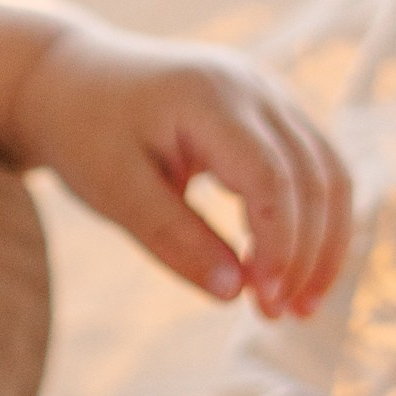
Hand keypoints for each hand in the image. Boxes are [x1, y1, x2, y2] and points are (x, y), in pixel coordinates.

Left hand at [6, 21, 352, 319]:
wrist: (67, 78)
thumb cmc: (83, 132)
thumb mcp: (112, 190)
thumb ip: (173, 237)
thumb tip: (234, 292)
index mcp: (208, 96)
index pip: (270, 178)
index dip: (278, 245)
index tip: (264, 303)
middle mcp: (251, 85)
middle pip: (312, 176)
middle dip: (307, 253)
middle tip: (280, 317)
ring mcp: (266, 92)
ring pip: (328, 171)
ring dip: (325, 241)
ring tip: (298, 306)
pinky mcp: (269, 109)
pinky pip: (315, 165)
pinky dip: (314, 218)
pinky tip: (294, 267)